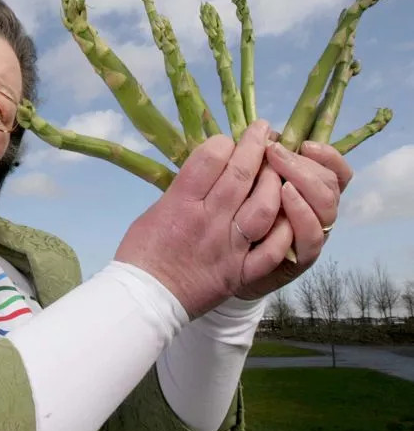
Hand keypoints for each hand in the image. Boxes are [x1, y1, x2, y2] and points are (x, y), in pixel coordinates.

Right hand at [115, 120, 283, 317]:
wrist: (145, 300)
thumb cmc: (141, 254)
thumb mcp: (153, 211)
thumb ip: (182, 192)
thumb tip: (205, 171)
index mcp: (181, 203)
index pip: (210, 157)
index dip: (224, 141)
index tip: (230, 138)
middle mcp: (208, 220)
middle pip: (240, 174)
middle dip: (255, 146)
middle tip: (264, 130)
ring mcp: (228, 246)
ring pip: (263, 205)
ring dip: (274, 181)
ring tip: (278, 168)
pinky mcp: (240, 271)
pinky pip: (272, 248)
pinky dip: (284, 229)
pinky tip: (289, 213)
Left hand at [235, 140, 352, 298]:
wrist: (218, 269)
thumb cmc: (231, 222)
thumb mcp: (245, 187)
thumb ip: (259, 164)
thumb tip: (260, 135)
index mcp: (309, 193)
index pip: (336, 170)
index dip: (328, 155)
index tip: (304, 143)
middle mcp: (317, 214)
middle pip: (330, 185)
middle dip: (304, 165)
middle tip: (275, 152)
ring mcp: (310, 237)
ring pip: (326, 209)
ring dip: (305, 186)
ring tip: (280, 175)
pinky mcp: (299, 259)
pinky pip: (311, 239)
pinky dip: (301, 215)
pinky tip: (283, 198)